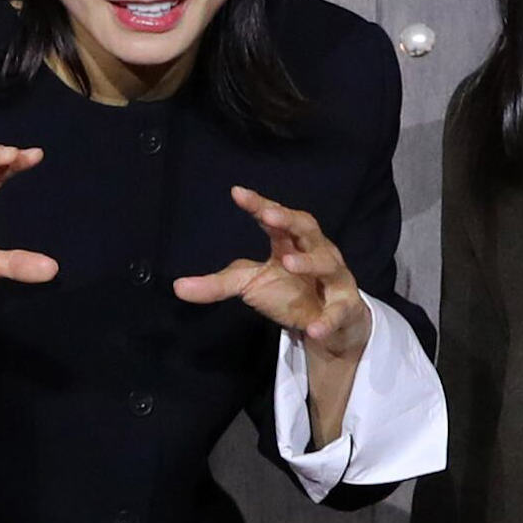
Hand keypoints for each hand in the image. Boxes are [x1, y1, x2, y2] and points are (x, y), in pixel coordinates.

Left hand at [176, 187, 370, 360]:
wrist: (328, 326)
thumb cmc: (290, 293)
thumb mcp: (250, 285)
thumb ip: (218, 284)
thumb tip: (176, 287)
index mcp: (291, 243)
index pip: (275, 219)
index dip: (259, 205)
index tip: (237, 193)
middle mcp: (317, 252)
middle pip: (307, 228)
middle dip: (289, 220)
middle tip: (268, 215)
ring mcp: (335, 279)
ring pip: (327, 264)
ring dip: (310, 262)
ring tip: (289, 263)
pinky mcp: (345, 308)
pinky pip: (339, 312)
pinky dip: (328, 320)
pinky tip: (314, 329)